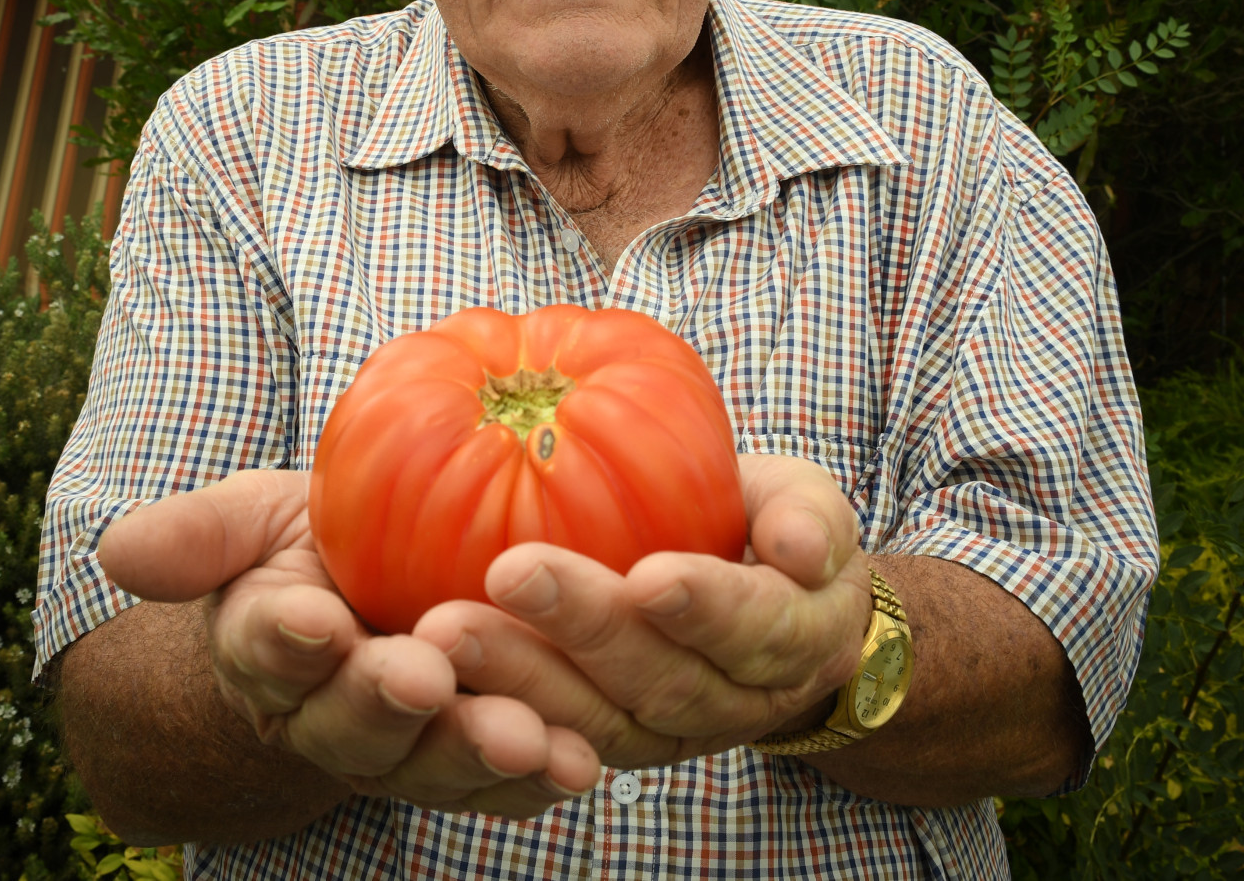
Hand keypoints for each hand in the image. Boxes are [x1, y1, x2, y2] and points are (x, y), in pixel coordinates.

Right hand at [97, 470, 601, 816]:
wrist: (371, 590)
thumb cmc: (312, 543)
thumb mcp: (255, 520)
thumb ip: (197, 536)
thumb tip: (114, 550)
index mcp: (265, 652)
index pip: (266, 649)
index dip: (287, 640)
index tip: (312, 620)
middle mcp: (327, 716)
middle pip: (352, 724)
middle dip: (387, 705)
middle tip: (422, 678)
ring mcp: (402, 747)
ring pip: (431, 763)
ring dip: (475, 753)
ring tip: (525, 736)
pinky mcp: (470, 761)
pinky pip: (502, 783)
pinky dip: (540, 778)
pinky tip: (580, 764)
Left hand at [411, 453, 871, 767]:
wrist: (762, 600)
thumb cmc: (771, 528)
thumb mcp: (805, 504)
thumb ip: (808, 517)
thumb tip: (799, 545)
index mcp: (799, 640)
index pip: (755, 628)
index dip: (706, 608)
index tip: (650, 576)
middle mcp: (736, 703)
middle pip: (662, 680)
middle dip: (585, 630)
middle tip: (511, 572)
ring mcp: (670, 733)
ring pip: (598, 719)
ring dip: (520, 676)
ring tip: (447, 627)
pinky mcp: (611, 739)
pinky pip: (554, 734)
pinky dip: (496, 705)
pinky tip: (435, 664)